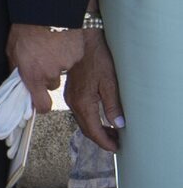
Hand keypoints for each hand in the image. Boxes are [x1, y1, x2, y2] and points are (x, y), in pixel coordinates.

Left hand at [6, 23, 84, 113]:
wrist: (44, 9)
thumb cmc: (24, 27)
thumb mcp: (12, 50)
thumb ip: (16, 70)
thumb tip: (18, 82)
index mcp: (33, 75)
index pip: (42, 105)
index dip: (41, 104)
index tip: (39, 99)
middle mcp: (50, 74)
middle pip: (52, 84)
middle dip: (48, 75)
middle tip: (42, 58)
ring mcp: (65, 64)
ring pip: (62, 70)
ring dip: (57, 62)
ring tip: (50, 44)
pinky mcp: (76, 54)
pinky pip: (72, 58)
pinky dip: (68, 51)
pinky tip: (60, 39)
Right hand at [64, 30, 122, 152]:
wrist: (81, 39)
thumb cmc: (97, 58)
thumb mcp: (109, 82)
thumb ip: (113, 105)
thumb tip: (118, 125)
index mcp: (83, 102)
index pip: (94, 131)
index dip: (105, 142)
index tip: (116, 148)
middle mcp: (73, 102)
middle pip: (86, 129)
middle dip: (101, 139)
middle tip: (116, 142)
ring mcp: (70, 97)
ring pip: (82, 121)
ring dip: (96, 129)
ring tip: (112, 132)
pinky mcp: (71, 91)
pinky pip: (79, 112)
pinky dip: (90, 120)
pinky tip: (100, 117)